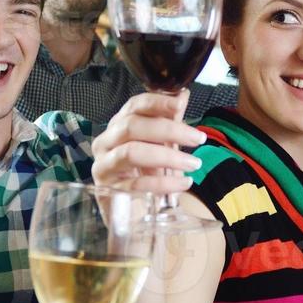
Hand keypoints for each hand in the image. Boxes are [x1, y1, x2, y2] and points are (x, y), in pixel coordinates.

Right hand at [92, 91, 206, 195]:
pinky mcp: (108, 190)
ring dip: (167, 156)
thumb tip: (182, 94)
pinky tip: (183, 183)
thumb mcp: (161, 144)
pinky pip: (135, 184)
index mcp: (119, 125)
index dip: (157, 102)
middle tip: (198, 138)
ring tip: (193, 164)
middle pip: (132, 126)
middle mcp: (106, 142)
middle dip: (168, 130)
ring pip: (131, 152)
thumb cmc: (145, 171)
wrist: (133, 209)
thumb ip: (169, 120)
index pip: (134, 106)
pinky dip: (163, 184)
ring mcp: (104, 166)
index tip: (180, 105)